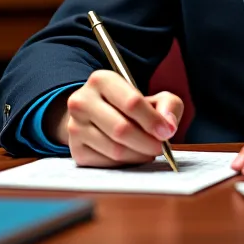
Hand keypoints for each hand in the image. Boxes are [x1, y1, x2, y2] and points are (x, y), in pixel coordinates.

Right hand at [46, 71, 183, 167]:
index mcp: (101, 80)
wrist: (99, 116)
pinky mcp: (76, 150)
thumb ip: (168, 105)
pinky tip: (133, 154)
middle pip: (121, 129)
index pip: (131, 102)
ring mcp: (75, 127)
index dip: (152, 120)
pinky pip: (107, 163)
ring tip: (149, 150)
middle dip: (147, 142)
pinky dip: (126, 162)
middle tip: (160, 147)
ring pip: (115, 149)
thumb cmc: (131, 106)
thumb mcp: (153, 97)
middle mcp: (82, 101)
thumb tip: (168, 125)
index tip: (167, 132)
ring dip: (139, 154)